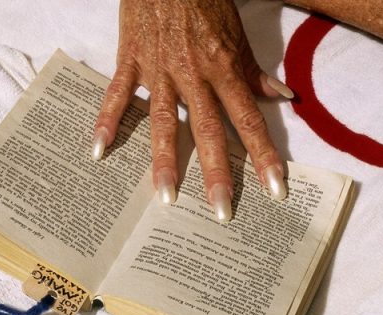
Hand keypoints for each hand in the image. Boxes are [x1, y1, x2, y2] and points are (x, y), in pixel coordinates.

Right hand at [92, 0, 291, 221]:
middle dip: (217, 172)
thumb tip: (283, 97)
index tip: (275, 189)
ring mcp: (159, 70)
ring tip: (166, 196)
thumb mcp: (236, 33)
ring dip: (164, 160)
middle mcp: (193, 75)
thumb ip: (254, 71)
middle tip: (221, 212)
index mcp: (223, 68)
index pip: (248, 119)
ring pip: (163, 121)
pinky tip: (99, 151)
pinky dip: (107, 121)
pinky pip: (118, 95)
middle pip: (208, 130)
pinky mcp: (131, 60)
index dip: (263, 154)